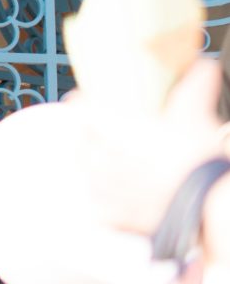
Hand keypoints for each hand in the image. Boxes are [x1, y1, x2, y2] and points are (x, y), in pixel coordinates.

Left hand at [78, 56, 229, 238]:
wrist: (205, 207)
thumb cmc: (195, 159)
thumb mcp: (197, 112)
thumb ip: (196, 83)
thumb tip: (203, 65)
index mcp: (110, 128)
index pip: (77, 107)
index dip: (82, 102)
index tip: (88, 100)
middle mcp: (98, 159)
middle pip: (81, 141)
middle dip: (92, 136)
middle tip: (108, 135)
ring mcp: (103, 191)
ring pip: (86, 174)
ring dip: (97, 168)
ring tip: (114, 167)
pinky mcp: (112, 218)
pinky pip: (98, 208)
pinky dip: (106, 203)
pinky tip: (118, 199)